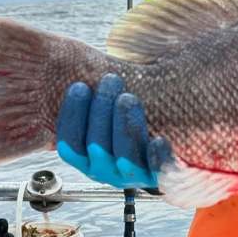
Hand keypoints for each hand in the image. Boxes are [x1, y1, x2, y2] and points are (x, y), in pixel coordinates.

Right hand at [56, 74, 173, 188]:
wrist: (169, 139)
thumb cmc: (129, 114)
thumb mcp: (106, 103)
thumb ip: (92, 92)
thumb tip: (68, 59)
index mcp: (86, 157)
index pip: (70, 146)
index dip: (72, 116)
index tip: (80, 86)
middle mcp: (106, 171)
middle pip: (96, 148)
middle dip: (101, 111)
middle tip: (111, 80)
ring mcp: (133, 177)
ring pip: (124, 159)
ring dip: (125, 126)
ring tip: (128, 98)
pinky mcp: (161, 177)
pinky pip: (158, 173)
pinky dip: (157, 157)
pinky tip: (159, 140)